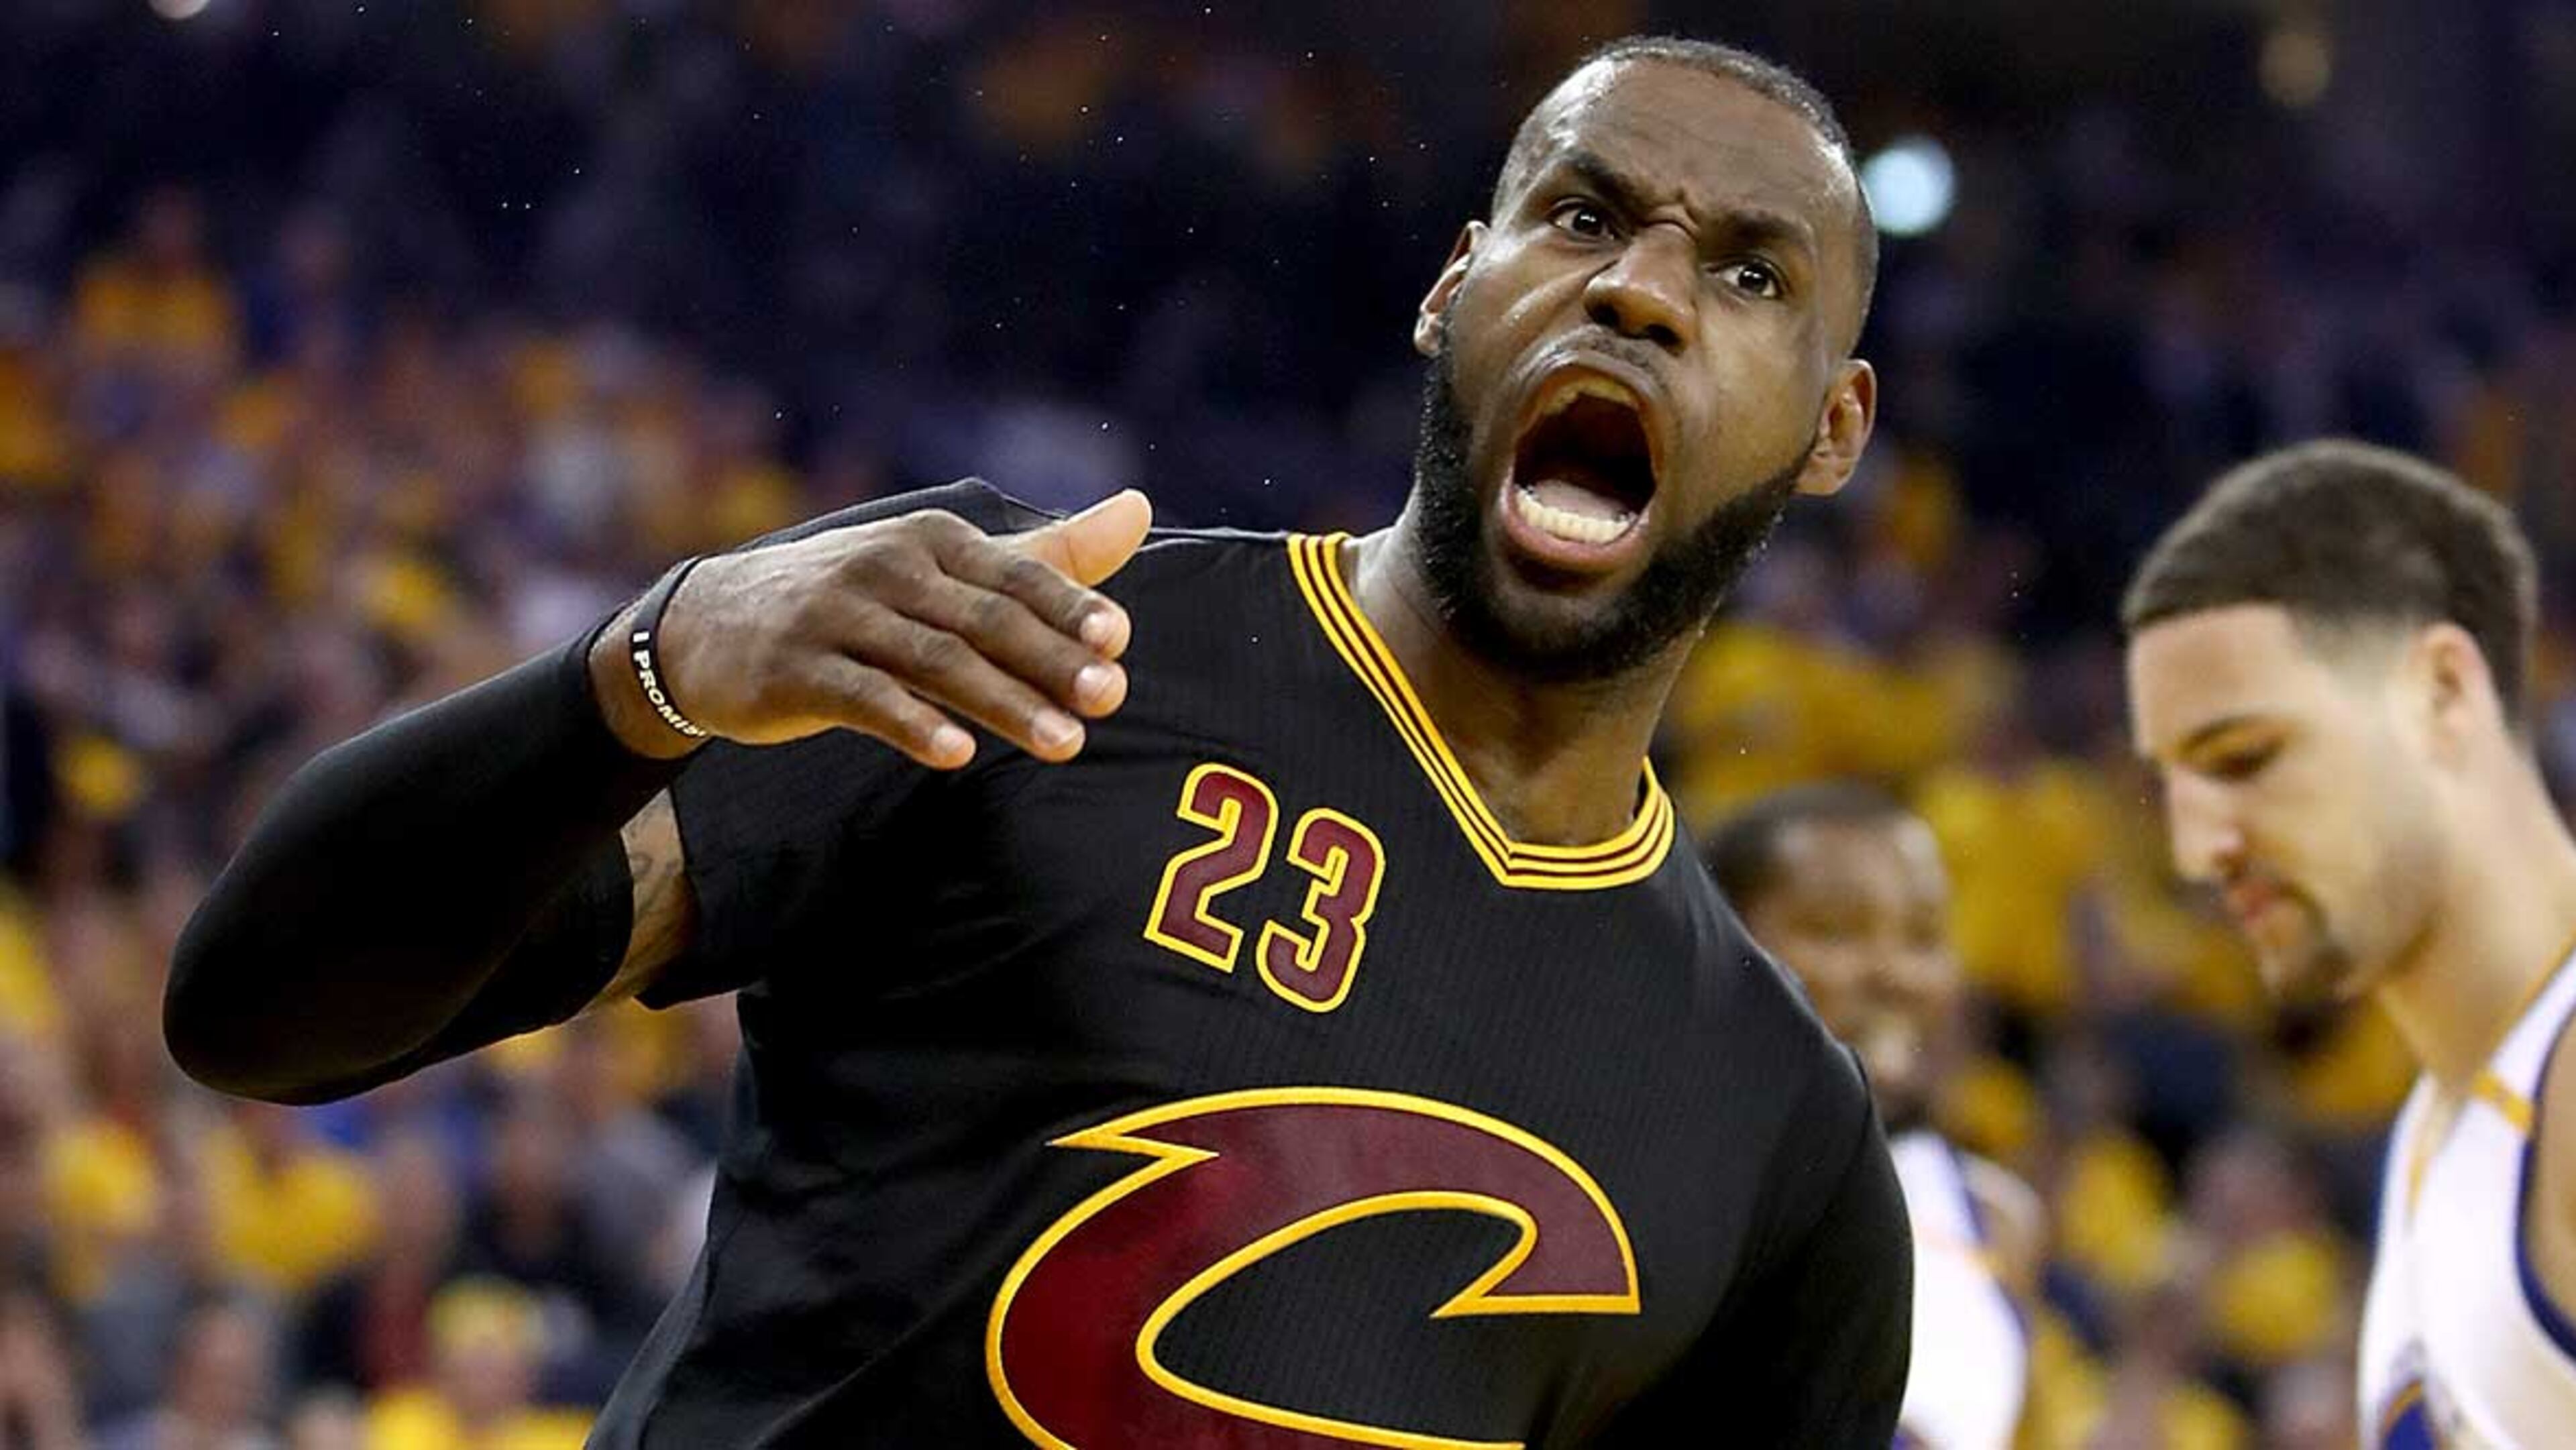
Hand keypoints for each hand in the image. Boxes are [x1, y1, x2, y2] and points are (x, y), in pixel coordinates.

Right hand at [595, 491, 1152, 766]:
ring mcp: (839, 617)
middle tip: (1110, 699)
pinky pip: (865, 698)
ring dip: (1004, 703)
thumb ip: (1044, 556)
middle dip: (1051, 661)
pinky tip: (956, 754)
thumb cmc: (853, 602)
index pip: (1017, 575)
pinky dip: (913, 723)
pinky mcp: (797, 670)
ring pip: (936, 662)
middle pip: (985, 619)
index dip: (1069, 608)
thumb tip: (1141, 508)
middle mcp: (889, 567)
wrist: (707, 628)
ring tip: (1064, 743)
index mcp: (934, 540)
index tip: (1119, 645)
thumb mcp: (943, 569)